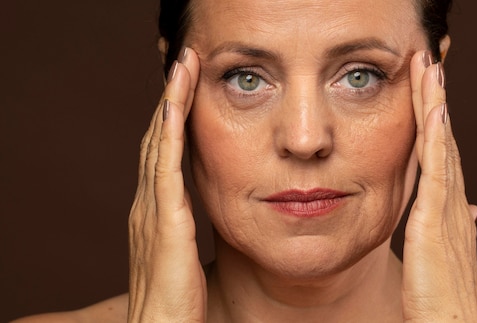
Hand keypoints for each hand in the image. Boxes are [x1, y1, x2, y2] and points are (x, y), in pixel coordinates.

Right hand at [127, 47, 204, 321]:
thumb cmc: (175, 296)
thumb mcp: (179, 250)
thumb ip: (182, 224)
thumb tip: (192, 207)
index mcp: (154, 207)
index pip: (163, 150)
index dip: (172, 114)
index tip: (186, 83)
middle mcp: (148, 202)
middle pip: (157, 137)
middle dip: (170, 96)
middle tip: (183, 60)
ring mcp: (152, 210)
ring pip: (159, 144)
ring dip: (170, 103)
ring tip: (181, 67)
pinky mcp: (164, 223)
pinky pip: (166, 170)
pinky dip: (168, 136)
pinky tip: (174, 110)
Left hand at [402, 51, 476, 321]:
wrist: (448, 322)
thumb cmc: (442, 292)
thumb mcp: (448, 249)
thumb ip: (457, 223)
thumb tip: (473, 207)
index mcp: (451, 205)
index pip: (442, 152)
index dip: (435, 118)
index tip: (427, 87)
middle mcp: (453, 200)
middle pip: (443, 140)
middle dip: (435, 100)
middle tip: (429, 62)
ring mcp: (447, 209)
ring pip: (442, 148)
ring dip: (436, 108)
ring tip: (431, 70)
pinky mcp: (436, 222)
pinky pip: (438, 175)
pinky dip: (437, 143)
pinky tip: (435, 116)